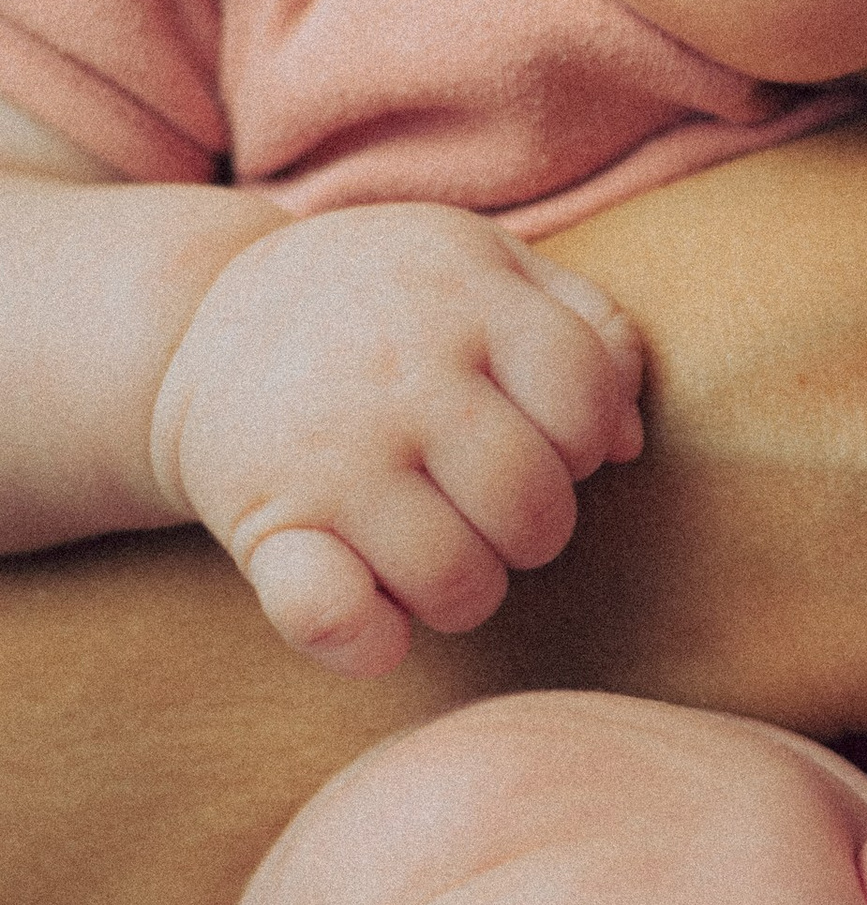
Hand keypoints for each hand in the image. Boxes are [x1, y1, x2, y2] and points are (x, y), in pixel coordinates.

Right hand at [150, 204, 645, 675]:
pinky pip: (331, 617)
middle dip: (535, 529)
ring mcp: (327, 455)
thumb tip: (627, 444)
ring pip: (457, 582)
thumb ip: (588, 332)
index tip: (541, 436)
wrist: (202, 317)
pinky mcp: (266, 525)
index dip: (583, 439)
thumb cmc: (388, 300)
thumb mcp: (489, 265)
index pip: (584, 403)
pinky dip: (368, 640)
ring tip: (440, 548)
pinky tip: (379, 613)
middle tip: (491, 506)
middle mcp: (395, 375)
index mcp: (464, 299)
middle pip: (532, 508)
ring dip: (468, 591)